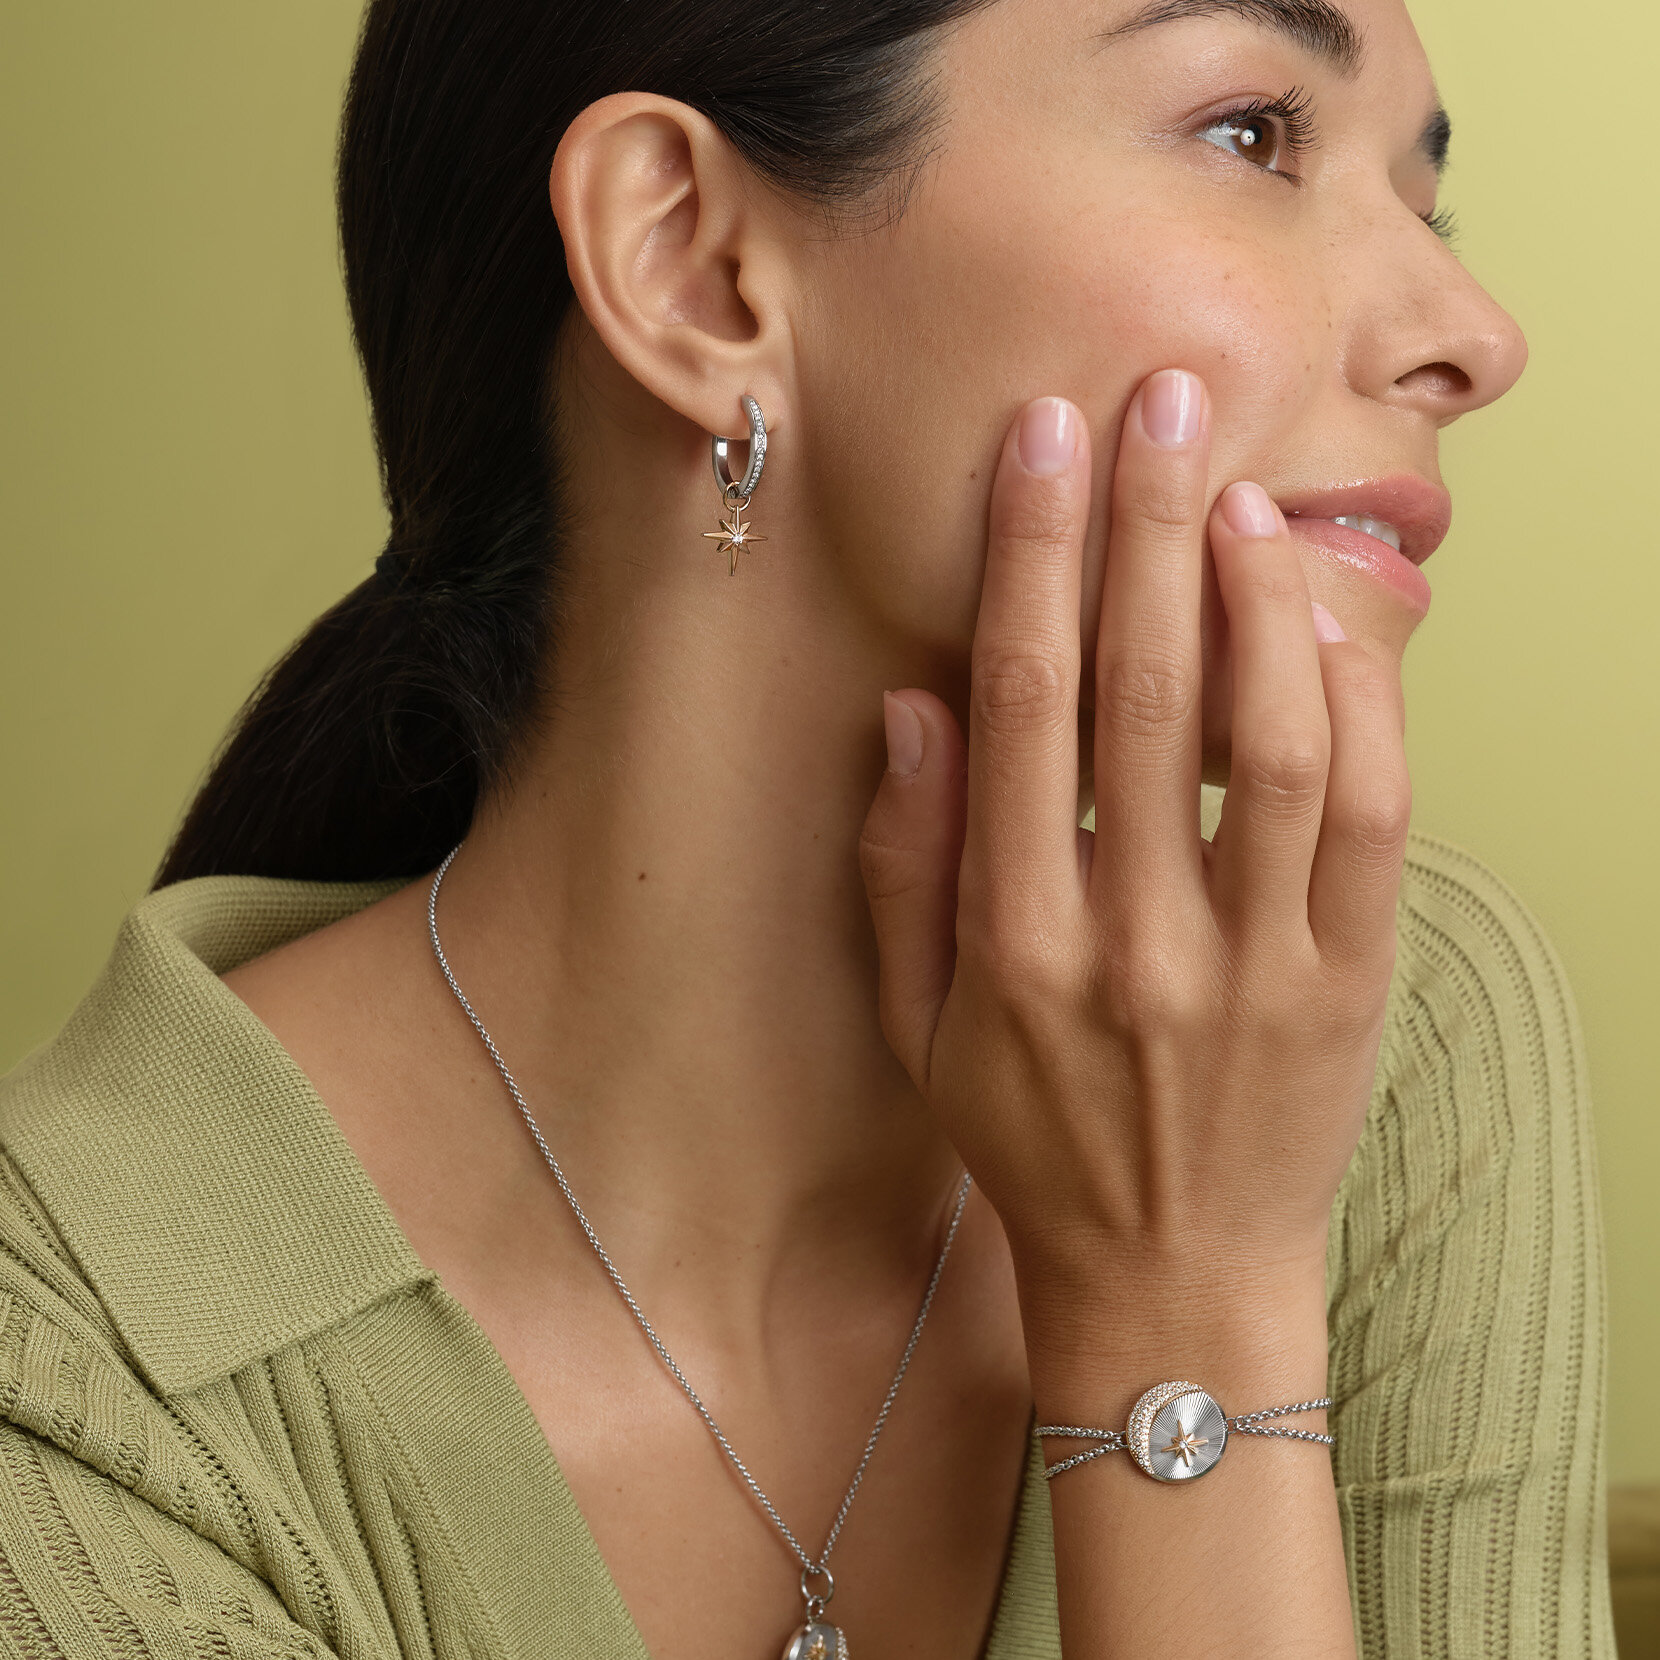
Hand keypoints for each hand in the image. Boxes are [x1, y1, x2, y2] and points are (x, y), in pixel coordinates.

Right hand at [858, 373, 1408, 1321]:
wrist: (1172, 1276)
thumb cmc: (1031, 1139)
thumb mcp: (918, 1023)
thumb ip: (904, 865)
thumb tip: (912, 706)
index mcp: (1013, 941)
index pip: (1024, 705)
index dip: (1030, 556)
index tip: (1041, 441)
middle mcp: (1134, 938)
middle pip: (1150, 691)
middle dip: (1147, 526)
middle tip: (1158, 399)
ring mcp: (1255, 961)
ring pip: (1273, 737)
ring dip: (1257, 594)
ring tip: (1236, 493)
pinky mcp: (1348, 979)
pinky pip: (1368, 814)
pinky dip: (1353, 702)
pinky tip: (1323, 623)